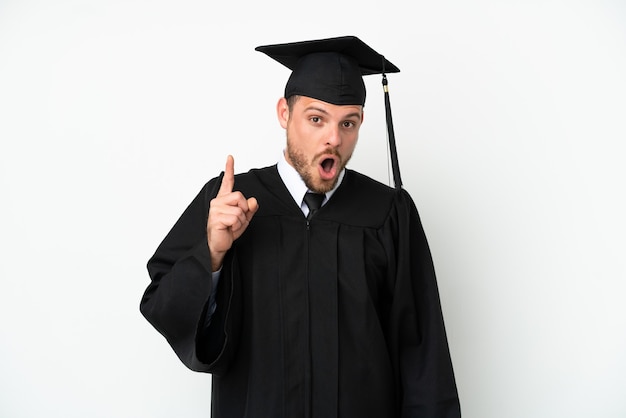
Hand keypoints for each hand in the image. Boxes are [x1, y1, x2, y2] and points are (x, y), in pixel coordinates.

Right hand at [207, 155, 258, 271]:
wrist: (219, 245)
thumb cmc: (229, 231)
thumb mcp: (243, 219)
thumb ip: (249, 209)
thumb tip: (253, 201)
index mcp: (224, 199)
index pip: (227, 182)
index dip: (229, 169)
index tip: (230, 157)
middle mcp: (218, 202)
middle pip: (239, 196)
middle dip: (244, 209)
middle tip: (237, 220)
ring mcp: (215, 209)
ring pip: (239, 209)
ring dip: (241, 220)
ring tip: (232, 226)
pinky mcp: (216, 218)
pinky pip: (236, 217)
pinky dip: (237, 225)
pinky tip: (229, 229)